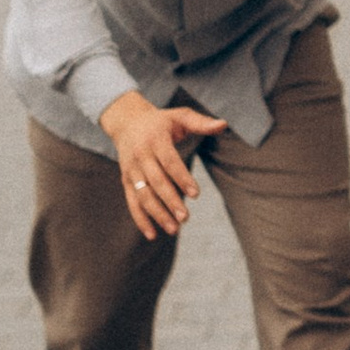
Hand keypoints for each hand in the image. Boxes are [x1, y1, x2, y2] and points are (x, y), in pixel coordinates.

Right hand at [100, 95, 226, 239]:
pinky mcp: (126, 180)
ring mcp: (131, 169)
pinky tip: (153, 234)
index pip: (169, 162)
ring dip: (157, 214)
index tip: (196, 195)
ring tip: (174, 229)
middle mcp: (140, 155)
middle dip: (170, 201)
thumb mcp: (180, 115)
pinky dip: (140, 219)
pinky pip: (131, 201)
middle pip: (155, 182)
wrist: (127, 122)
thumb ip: (201, 122)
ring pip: (142, 195)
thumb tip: (223, 124)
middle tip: (186, 218)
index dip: (182, 178)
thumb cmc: (161, 121)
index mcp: (155, 139)